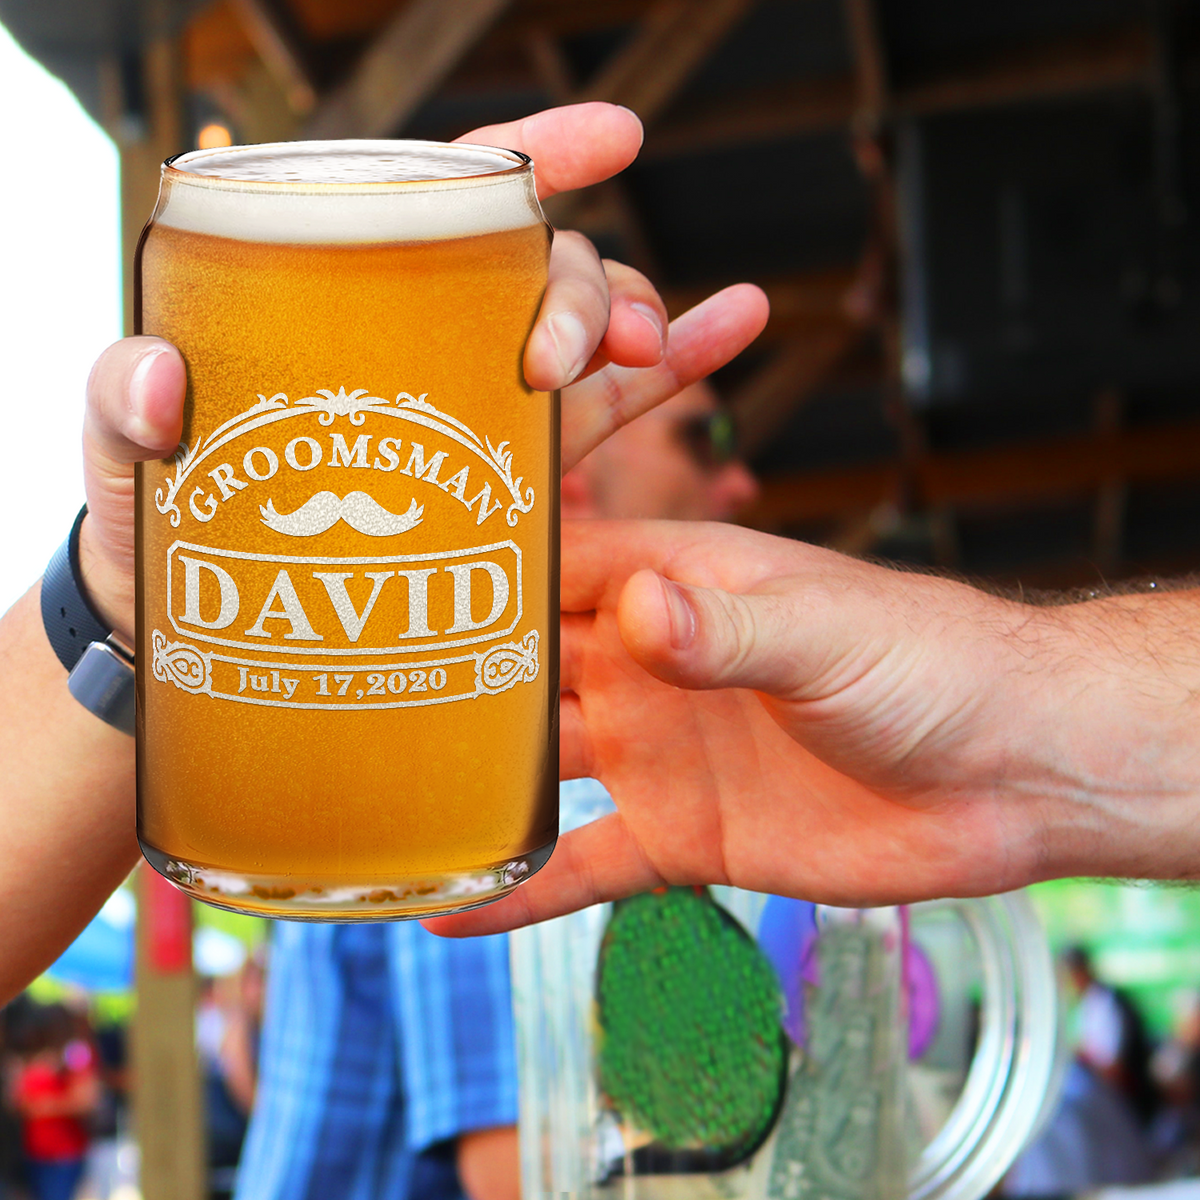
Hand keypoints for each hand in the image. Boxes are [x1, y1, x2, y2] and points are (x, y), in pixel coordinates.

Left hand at [76, 102, 767, 642]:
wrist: (205, 628)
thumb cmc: (158, 522)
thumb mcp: (123, 453)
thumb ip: (122, 402)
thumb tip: (165, 380)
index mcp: (354, 303)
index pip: (448, 203)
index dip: (533, 160)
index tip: (610, 139)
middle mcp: (433, 340)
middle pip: (540, 273)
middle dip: (581, 289)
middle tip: (564, 357)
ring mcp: (481, 407)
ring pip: (589, 338)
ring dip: (641, 327)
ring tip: (655, 353)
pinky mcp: (512, 478)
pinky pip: (611, 414)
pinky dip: (678, 370)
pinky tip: (735, 327)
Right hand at [429, 521, 1199, 935]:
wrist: (1004, 770)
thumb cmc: (925, 662)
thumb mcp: (827, 632)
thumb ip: (731, 627)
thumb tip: (638, 610)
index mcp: (676, 588)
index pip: (552, 565)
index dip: (473, 566)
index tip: (380, 574)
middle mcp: (650, 665)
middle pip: (525, 667)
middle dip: (446, 679)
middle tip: (340, 698)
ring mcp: (660, 752)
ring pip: (541, 767)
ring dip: (468, 785)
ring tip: (370, 803)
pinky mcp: (684, 836)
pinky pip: (586, 865)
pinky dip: (524, 887)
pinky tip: (453, 913)